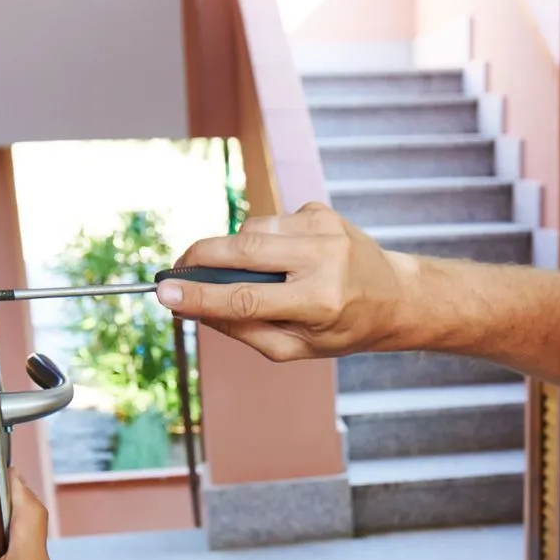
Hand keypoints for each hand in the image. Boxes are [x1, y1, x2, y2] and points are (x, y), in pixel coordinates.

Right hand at [156, 202, 414, 360]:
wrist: (394, 296)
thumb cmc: (342, 329)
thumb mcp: (295, 347)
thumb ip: (243, 329)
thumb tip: (192, 306)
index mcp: (321, 304)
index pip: (247, 298)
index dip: (200, 296)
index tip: (165, 293)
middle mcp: (325, 260)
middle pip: (244, 250)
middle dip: (200, 257)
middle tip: (176, 271)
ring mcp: (325, 229)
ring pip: (251, 229)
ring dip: (234, 249)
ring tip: (246, 272)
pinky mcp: (320, 211)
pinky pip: (270, 222)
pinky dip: (262, 239)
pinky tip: (282, 257)